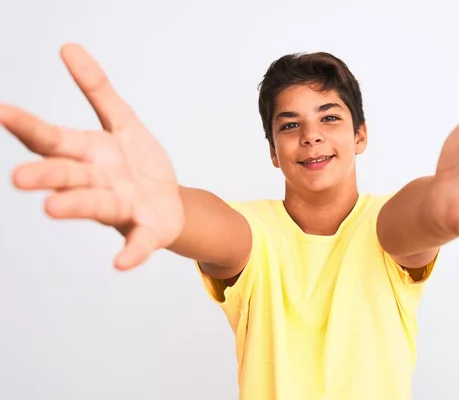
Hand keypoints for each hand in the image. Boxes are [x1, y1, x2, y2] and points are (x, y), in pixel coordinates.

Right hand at [1, 44, 183, 269]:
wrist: (171, 203)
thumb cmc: (138, 164)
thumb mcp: (123, 122)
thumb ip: (97, 90)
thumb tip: (68, 47)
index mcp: (89, 154)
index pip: (53, 140)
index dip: (27, 126)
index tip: (0, 111)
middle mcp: (98, 183)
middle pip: (69, 176)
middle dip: (47, 175)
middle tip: (20, 177)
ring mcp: (122, 208)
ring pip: (96, 206)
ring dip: (75, 207)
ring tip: (52, 207)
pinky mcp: (147, 229)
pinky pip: (137, 242)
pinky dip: (131, 252)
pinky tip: (122, 263)